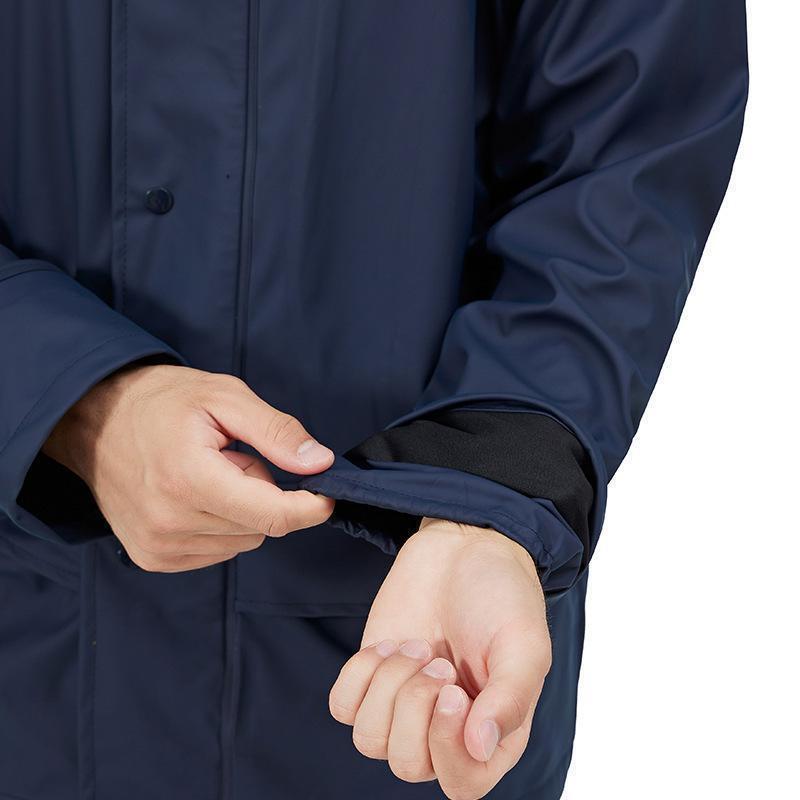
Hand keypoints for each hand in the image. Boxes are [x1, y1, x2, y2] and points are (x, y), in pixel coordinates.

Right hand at [44, 364, 334, 571]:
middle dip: (264, 493)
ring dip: (242, 510)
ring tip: (210, 473)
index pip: (272, 515)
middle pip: (261, 527)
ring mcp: (158, 546)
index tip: (326, 493)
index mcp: (188, 479)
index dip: (310, 508)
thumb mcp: (225, 397)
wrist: (94, 421)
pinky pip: (218, 551)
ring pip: (243, 541)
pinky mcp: (153, 557)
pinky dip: (222, 525)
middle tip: (235, 457)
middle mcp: (170, 522)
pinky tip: (197, 496)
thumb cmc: (161, 402)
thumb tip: (320, 464)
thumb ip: (276, 431)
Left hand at [329, 517, 550, 799]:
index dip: (447, 748)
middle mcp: (446, 730)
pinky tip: (389, 646)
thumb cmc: (502, 596)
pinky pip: (342, 708)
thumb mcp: (524, 643)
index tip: (454, 691)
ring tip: (418, 647)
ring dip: (388, 686)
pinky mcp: (372, 679)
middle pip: (407, 764)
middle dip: (414, 706)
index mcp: (493, 733)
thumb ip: (511, 699)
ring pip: (369, 741)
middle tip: (438, 660)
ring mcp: (404, 706)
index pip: (463, 784)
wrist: (463, 547)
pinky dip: (359, 676)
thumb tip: (478, 747)